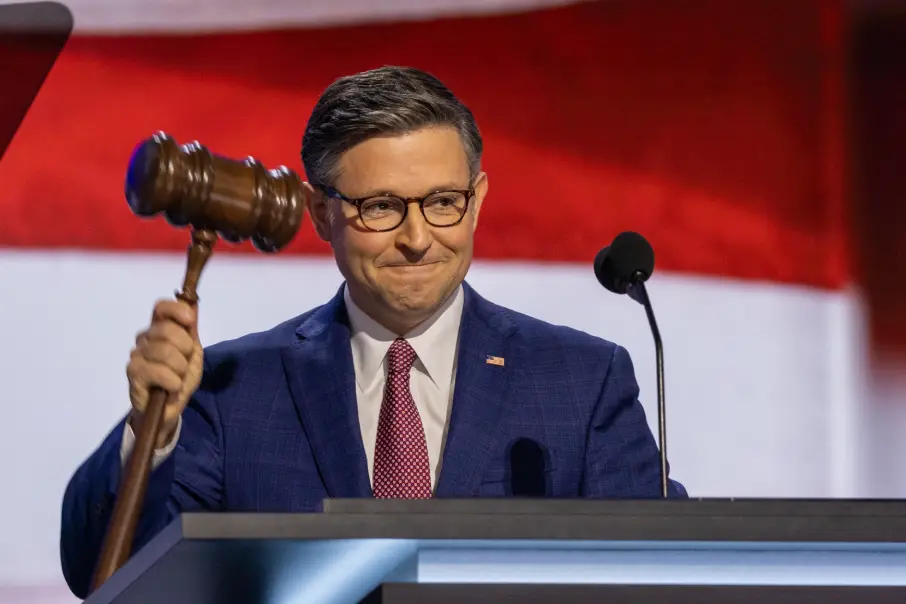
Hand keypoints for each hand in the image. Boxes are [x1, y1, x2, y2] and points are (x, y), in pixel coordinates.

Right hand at [126, 300, 202, 448]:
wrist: (167, 408)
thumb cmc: (180, 378)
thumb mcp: (193, 355)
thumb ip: (191, 332)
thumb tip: (193, 308)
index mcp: (159, 329)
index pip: (161, 308)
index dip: (176, 310)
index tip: (190, 321)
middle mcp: (145, 337)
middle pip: (168, 330)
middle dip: (186, 350)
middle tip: (184, 366)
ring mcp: (136, 354)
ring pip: (166, 352)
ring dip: (180, 370)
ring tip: (177, 379)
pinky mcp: (133, 372)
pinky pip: (159, 372)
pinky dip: (173, 383)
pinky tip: (171, 388)